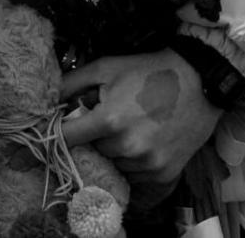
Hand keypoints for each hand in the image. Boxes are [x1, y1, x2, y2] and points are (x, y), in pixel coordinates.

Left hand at [59, 48, 222, 186]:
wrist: (198, 82)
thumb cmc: (146, 71)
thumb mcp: (105, 68)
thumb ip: (71, 83)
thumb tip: (46, 98)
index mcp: (109, 119)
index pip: (67, 139)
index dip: (56, 136)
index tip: (50, 134)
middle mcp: (127, 146)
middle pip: (92, 151)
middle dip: (95, 137)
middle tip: (110, 118)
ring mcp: (147, 163)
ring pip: (114, 164)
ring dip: (116, 151)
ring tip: (131, 127)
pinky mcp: (164, 174)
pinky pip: (136, 176)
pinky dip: (134, 162)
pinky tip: (145, 140)